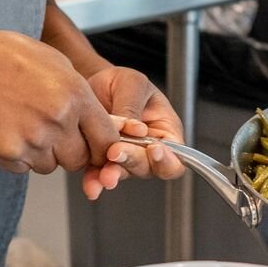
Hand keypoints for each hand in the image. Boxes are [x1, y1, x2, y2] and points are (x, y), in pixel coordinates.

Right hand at [0, 31, 122, 176]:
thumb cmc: (4, 57)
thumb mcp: (54, 61)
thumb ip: (78, 92)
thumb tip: (95, 117)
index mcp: (76, 94)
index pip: (107, 139)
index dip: (101, 146)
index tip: (95, 146)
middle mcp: (59, 120)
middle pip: (79, 159)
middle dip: (69, 150)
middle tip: (50, 132)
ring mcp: (34, 139)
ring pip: (51, 166)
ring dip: (42, 154)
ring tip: (23, 125)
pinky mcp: (10, 153)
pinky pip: (24, 168)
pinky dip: (18, 157)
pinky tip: (7, 130)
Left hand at [80, 66, 184, 199]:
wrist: (92, 84)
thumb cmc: (120, 82)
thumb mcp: (132, 83)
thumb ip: (133, 106)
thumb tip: (136, 130)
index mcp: (165, 129)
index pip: (176, 156)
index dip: (168, 159)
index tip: (154, 150)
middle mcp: (148, 149)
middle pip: (149, 167)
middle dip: (133, 161)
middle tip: (116, 151)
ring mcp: (126, 157)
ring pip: (124, 173)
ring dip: (113, 174)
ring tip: (103, 174)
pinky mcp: (103, 161)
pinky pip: (101, 174)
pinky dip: (95, 180)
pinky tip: (91, 184)